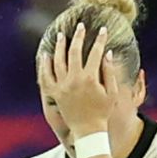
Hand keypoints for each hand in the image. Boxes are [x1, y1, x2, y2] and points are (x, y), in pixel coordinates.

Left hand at [42, 22, 116, 140]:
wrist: (88, 131)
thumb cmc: (103, 112)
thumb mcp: (111, 92)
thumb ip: (109, 71)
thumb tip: (107, 52)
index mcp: (90, 79)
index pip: (95, 53)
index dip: (99, 40)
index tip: (102, 30)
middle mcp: (74, 80)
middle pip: (74, 52)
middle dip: (78, 37)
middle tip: (80, 26)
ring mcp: (62, 87)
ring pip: (58, 61)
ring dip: (60, 46)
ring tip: (62, 36)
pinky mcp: (55, 93)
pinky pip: (46, 76)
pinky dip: (45, 65)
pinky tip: (46, 55)